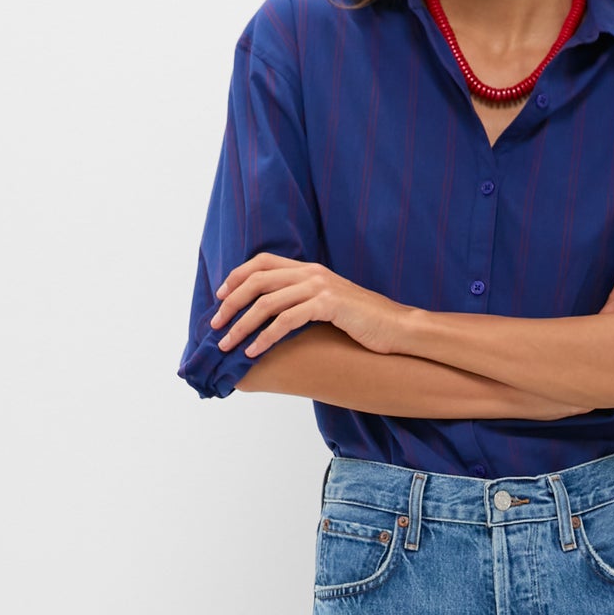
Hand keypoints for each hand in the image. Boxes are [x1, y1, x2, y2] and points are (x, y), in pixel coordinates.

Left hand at [210, 254, 411, 356]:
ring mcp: (320, 287)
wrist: (398, 328)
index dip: (237, 277)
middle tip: (215, 325)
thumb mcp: (331, 305)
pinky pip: (286, 320)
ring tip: (227, 344)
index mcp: (310, 269)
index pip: (262, 262)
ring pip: (267, 302)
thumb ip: (306, 301)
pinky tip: (254, 352)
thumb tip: (277, 316)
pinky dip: (265, 337)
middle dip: (231, 304)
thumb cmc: (365, 323)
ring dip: (242, 325)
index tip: (220, 298)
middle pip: (257, 280)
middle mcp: (312, 273)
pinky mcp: (328, 305)